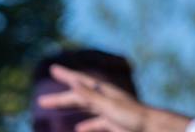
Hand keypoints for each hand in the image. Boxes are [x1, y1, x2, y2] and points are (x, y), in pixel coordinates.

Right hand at [37, 65, 188, 131]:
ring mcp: (109, 111)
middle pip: (79, 97)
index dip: (66, 75)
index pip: (80, 82)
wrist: (153, 127)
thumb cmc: (132, 116)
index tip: (53, 68)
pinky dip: (86, 125)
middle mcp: (105, 99)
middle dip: (61, 99)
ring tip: (60, 108)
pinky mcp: (114, 123)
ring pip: (86, 108)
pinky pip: (96, 123)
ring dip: (72, 108)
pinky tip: (79, 130)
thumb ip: (90, 95)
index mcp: (103, 92)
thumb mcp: (108, 105)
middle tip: (41, 101)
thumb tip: (74, 81)